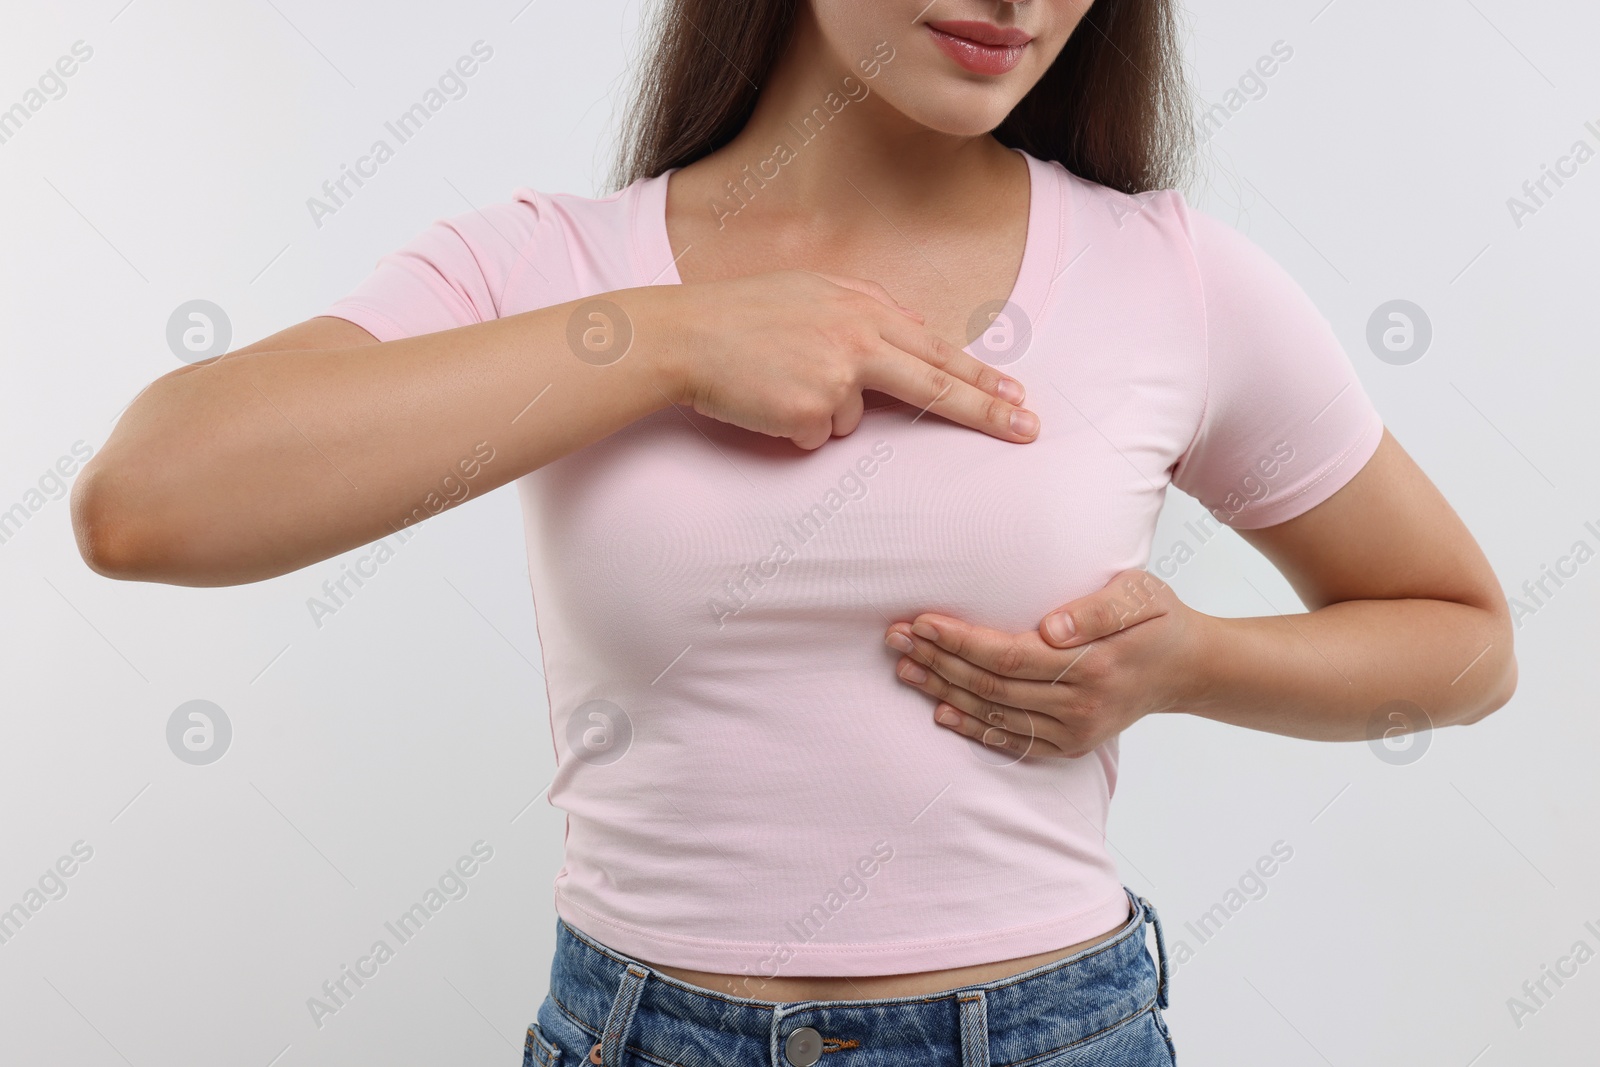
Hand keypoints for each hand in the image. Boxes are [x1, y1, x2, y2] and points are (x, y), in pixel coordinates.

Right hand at [649, 269, 1039, 450]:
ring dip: (822, 411)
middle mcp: (859, 338)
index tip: (1018, 393)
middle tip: (1031, 428)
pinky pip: (818, 438)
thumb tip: (910, 332)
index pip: (937, 348)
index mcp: (863, 308)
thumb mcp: (812, 294)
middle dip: (989, 409)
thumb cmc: (742, 316)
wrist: (685, 335)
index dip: (981, 375)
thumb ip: (864, 312)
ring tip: (778, 382)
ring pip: (856, 419)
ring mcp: (837, 376)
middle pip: (938, 383)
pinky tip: (767, 400)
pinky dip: (794, 428)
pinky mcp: (811, 411)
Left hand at [882, 569, 1207, 759]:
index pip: (1009, 654)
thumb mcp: (1141, 595)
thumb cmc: (1157, 619)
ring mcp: (1075, 731)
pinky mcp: (1071, 745)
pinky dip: (972, 726)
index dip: (960, 640)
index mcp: (1094, 664)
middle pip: (992, 685)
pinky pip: (1011, 739)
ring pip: (994, 713)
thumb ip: (1097, 609)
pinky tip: (939, 710)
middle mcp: (1081, 705)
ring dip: (943, 691)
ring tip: (904, 668)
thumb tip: (1050, 627)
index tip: (922, 621)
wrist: (1188, 669)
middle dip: (938, 661)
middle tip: (895, 638)